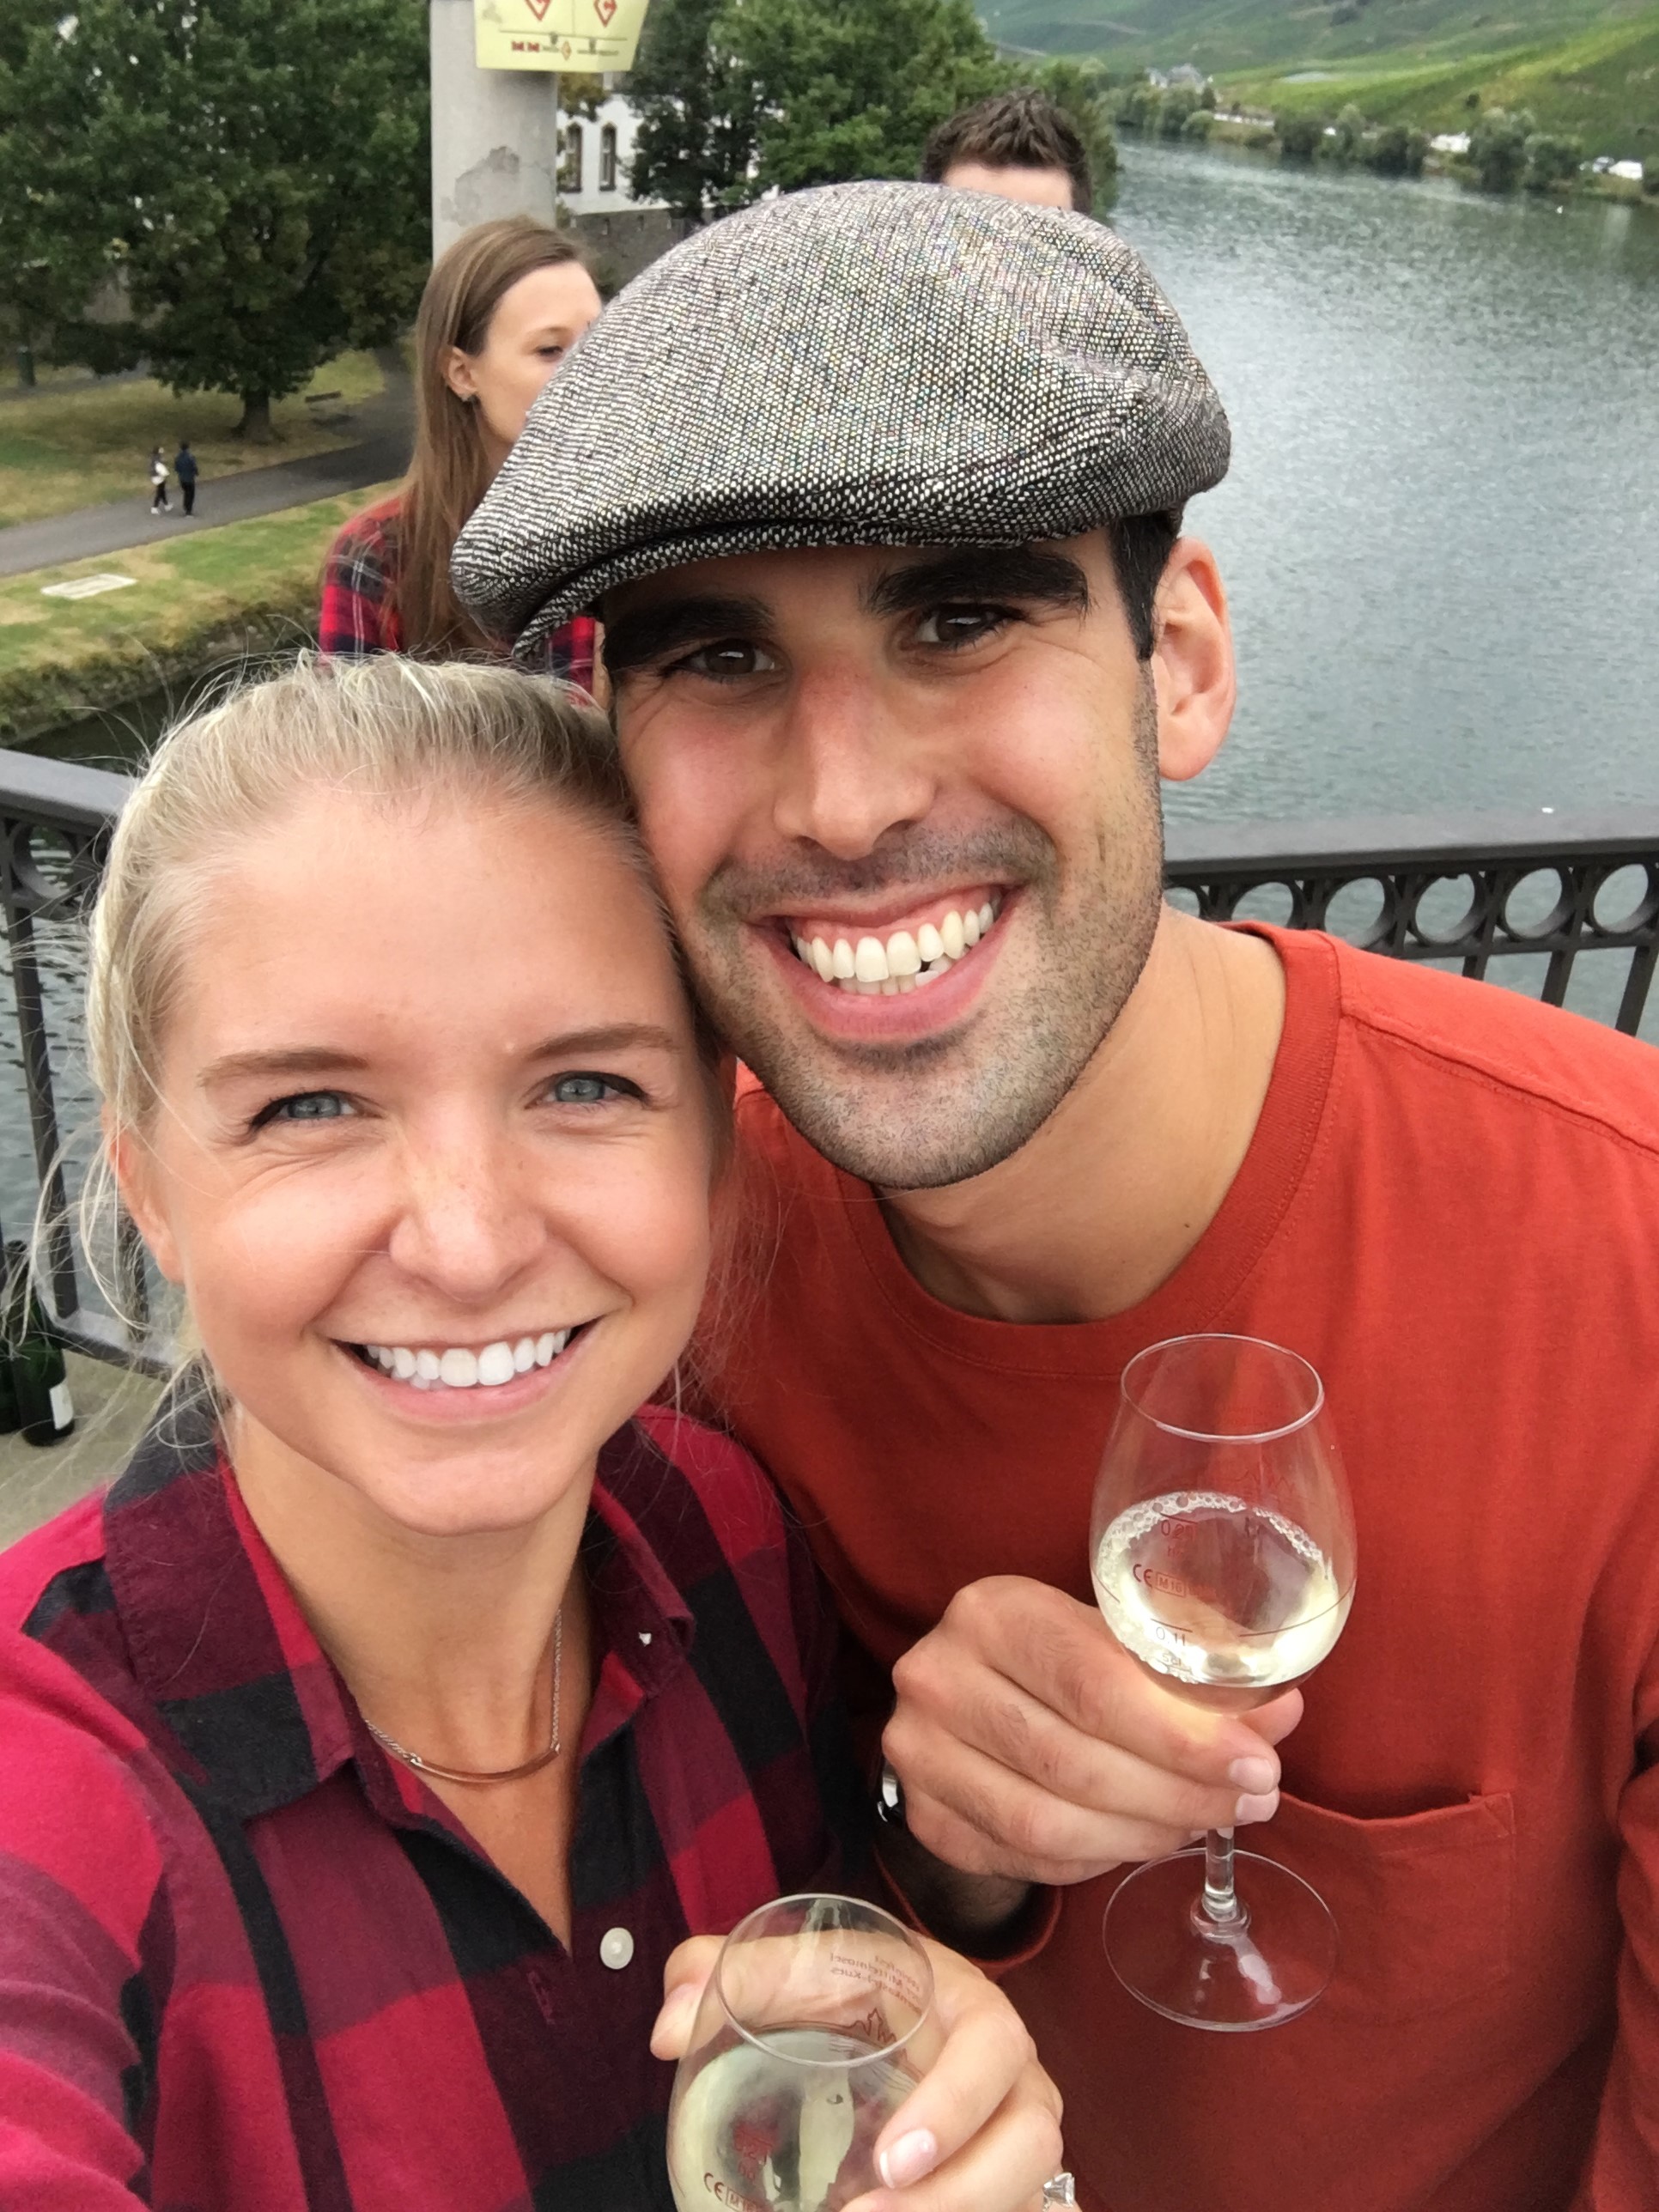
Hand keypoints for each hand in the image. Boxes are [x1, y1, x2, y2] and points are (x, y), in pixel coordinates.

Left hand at [653, 1933, 1062, 2211]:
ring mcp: (1016, 2140)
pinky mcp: (1004, 2185)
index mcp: (971, 2010)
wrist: (890, 2014)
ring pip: (1028, 2193)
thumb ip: (730, 1973)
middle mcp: (1014, 2079)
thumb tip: (667, 2029)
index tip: (891, 2156)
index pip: (996, 2051)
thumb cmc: (850, 1990)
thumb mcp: (805, 1965)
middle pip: (1032, 2143)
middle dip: (962, 2194)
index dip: (958, 2104)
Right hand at [884, 1575, 1303, 1884]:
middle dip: (1177, 1793)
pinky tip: (1140, 1838)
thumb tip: (1281, 1714)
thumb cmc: (1059, 1657)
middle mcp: (938, 1677)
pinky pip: (1025, 1860)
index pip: (1094, 1685)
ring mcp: (920, 1753)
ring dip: (1143, 1834)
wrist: (967, 1689)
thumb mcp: (1118, 1639)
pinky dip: (1096, 1859)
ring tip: (1201, 1824)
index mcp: (992, 1612)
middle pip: (1074, 1761)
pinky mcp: (925, 1818)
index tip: (1256, 1765)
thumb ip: (1197, 1673)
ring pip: (1047, 1823)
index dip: (1182, 1737)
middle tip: (1247, 1805)